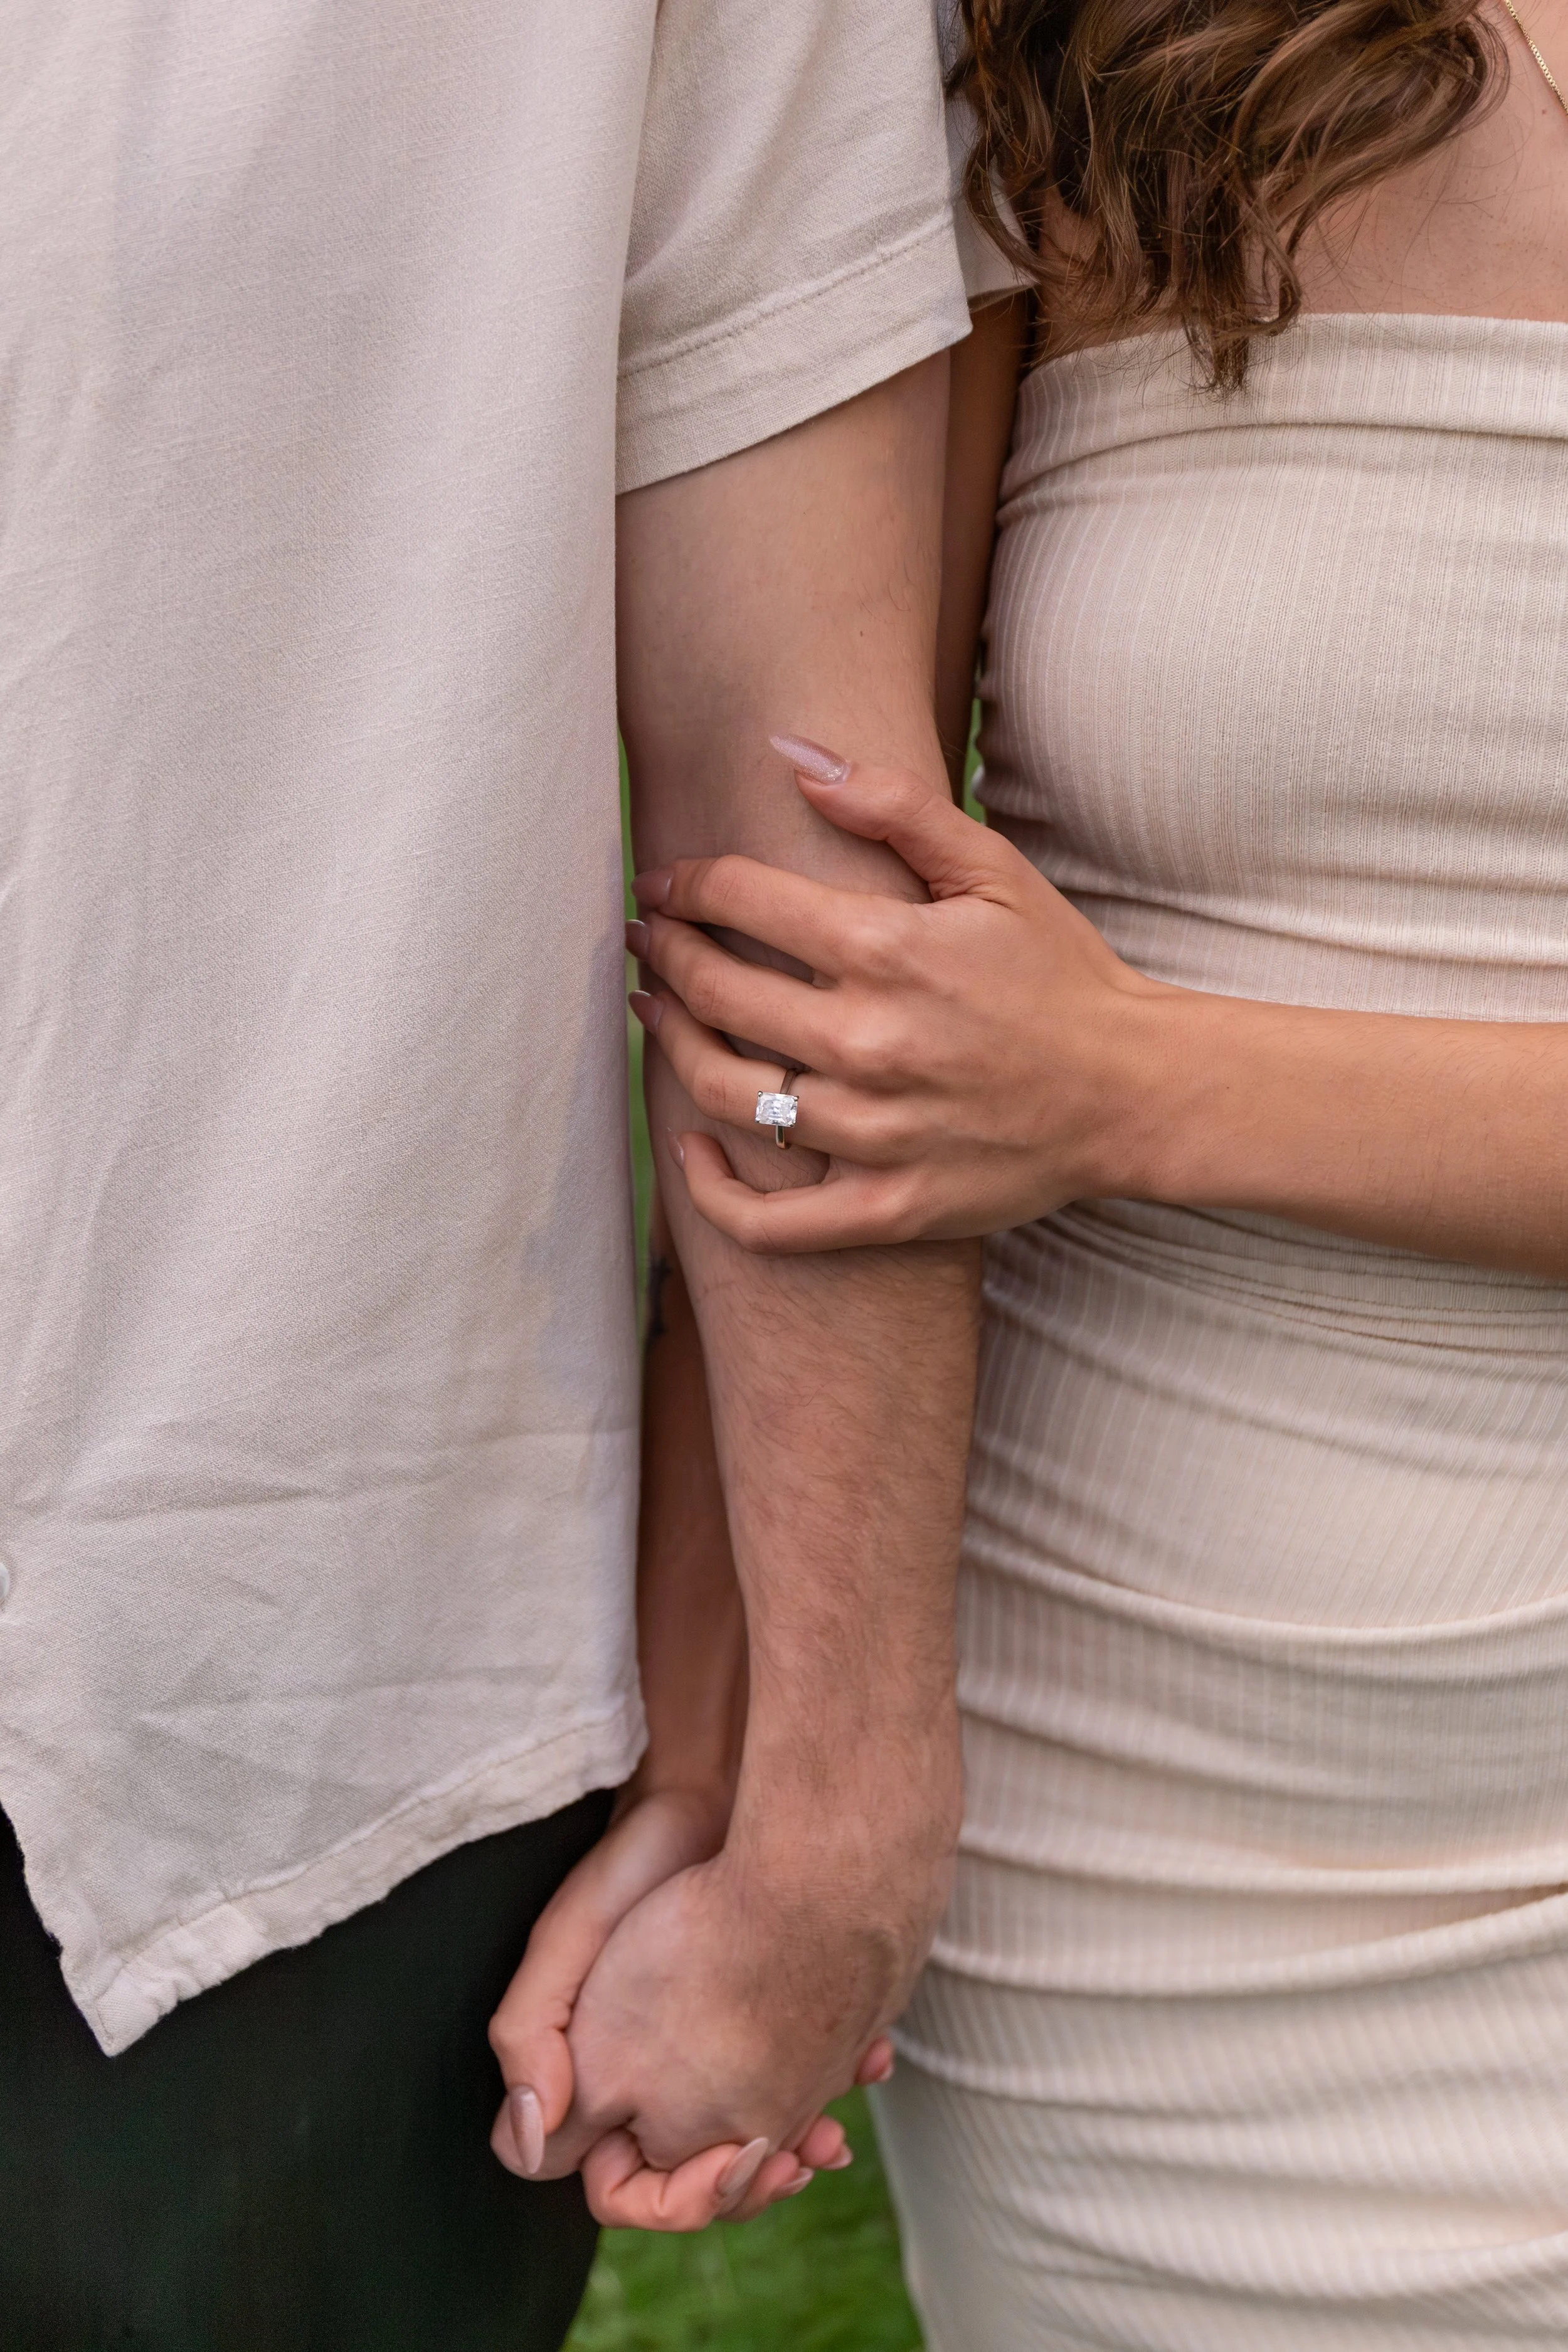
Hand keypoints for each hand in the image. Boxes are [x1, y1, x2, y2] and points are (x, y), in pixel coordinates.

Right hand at [487, 1789, 894, 2229]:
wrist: (716, 1798)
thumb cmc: (634, 1867)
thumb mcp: (566, 1940)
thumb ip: (531, 2035)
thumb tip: (531, 2143)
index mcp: (599, 2078)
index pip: (618, 2187)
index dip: (668, 2201)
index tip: (729, 2165)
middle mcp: (654, 2077)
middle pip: (698, 2180)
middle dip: (752, 2184)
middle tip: (804, 2158)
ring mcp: (712, 2052)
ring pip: (756, 2141)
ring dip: (799, 2146)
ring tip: (835, 2135)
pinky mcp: (767, 2020)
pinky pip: (799, 2084)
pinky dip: (831, 2088)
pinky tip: (865, 2068)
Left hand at [628, 737, 1167, 1251]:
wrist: (1135, 1092)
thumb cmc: (1062, 973)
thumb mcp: (994, 871)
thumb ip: (893, 806)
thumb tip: (791, 755)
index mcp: (890, 950)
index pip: (742, 901)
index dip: (686, 884)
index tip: (662, 883)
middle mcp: (870, 1043)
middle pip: (718, 993)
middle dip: (666, 956)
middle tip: (647, 940)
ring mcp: (875, 1134)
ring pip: (725, 1095)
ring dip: (671, 1047)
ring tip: (656, 1015)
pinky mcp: (887, 1208)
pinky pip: (768, 1220)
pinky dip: (711, 1188)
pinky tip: (687, 1147)